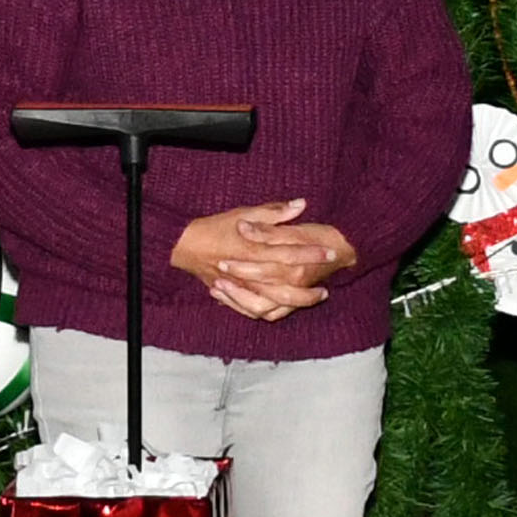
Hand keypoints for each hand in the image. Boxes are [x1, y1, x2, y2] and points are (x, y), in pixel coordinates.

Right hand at [172, 197, 351, 319]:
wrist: (185, 246)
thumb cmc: (216, 227)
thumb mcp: (245, 213)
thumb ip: (273, 212)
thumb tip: (301, 204)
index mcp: (253, 249)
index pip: (289, 253)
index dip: (312, 253)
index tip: (331, 252)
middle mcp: (248, 273)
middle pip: (284, 287)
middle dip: (309, 289)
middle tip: (327, 288)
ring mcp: (240, 288)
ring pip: (272, 305)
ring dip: (295, 304)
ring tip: (314, 298)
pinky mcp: (232, 296)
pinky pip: (254, 311)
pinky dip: (271, 312)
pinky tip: (286, 307)